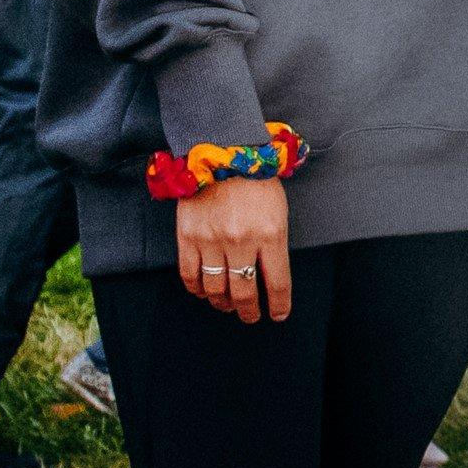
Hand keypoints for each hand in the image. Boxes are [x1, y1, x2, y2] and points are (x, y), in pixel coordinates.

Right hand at [176, 174, 290, 322]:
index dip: (278, 305)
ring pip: (215, 289)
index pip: (277, 283)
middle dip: (249, 311)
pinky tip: (205, 291)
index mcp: (271, 234)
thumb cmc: (257, 180)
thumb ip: (274, 243)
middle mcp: (242, 241)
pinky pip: (190, 275)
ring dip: (223, 303)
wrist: (223, 150)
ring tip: (227, 304)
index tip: (277, 315)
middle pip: (244, 293)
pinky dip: (197, 290)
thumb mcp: (279, 210)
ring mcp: (212, 240)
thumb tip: (268, 276)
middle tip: (251, 316)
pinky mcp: (188, 236)